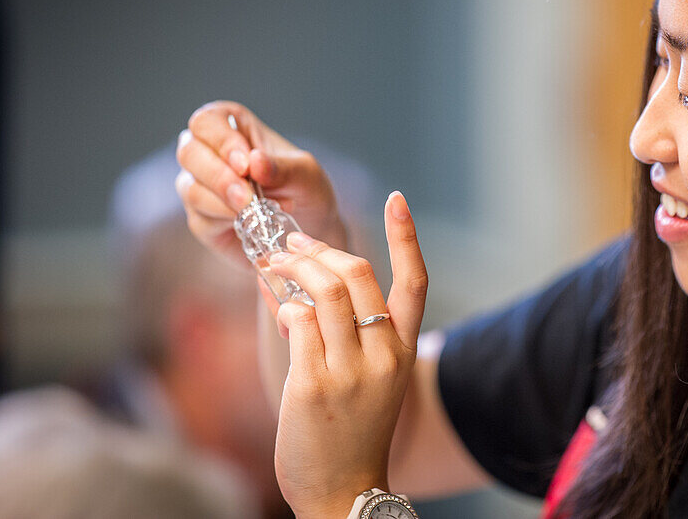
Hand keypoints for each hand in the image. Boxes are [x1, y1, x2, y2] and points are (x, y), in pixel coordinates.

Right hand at [175, 100, 347, 269]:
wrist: (310, 226)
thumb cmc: (304, 188)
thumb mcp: (305, 173)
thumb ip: (282, 168)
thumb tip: (255, 161)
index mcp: (230, 126)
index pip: (206, 121)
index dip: (221, 141)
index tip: (246, 164)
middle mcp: (208, 153)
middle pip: (189, 153)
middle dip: (219, 176)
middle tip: (248, 195)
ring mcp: (199, 186)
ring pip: (191, 189)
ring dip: (224, 202)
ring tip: (258, 210)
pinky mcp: (201, 219)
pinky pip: (201, 219)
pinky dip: (228, 221)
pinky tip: (255, 222)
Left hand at [269, 191, 427, 517]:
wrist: (342, 492)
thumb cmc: (351, 432)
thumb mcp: (369, 379)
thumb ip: (345, 331)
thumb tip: (297, 280)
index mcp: (403, 352)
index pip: (415, 282)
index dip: (407, 236)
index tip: (397, 198)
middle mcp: (384, 356)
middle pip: (357, 273)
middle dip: (319, 249)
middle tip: (291, 243)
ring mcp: (351, 370)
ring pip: (323, 291)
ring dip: (292, 268)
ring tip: (272, 265)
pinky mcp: (314, 384)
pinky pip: (297, 322)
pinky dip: (284, 308)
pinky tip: (281, 313)